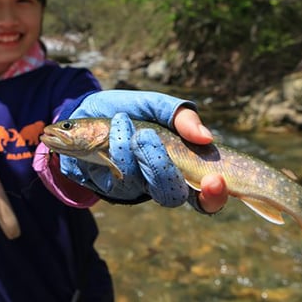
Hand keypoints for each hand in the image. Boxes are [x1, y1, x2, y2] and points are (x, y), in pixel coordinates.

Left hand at [60, 90, 226, 212]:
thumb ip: (180, 116)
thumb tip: (207, 137)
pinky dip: (118, 147)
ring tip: (134, 128)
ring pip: (141, 184)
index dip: (214, 196)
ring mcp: (134, 186)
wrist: (85, 113)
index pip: (206, 196)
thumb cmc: (128, 110)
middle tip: (148, 137)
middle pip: (172, 196)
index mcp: (182, 166)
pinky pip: (117, 175)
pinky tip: (117, 125)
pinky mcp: (109, 185)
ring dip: (136, 154)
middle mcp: (160, 182)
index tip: (216, 180)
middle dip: (162, 170)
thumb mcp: (156, 105)